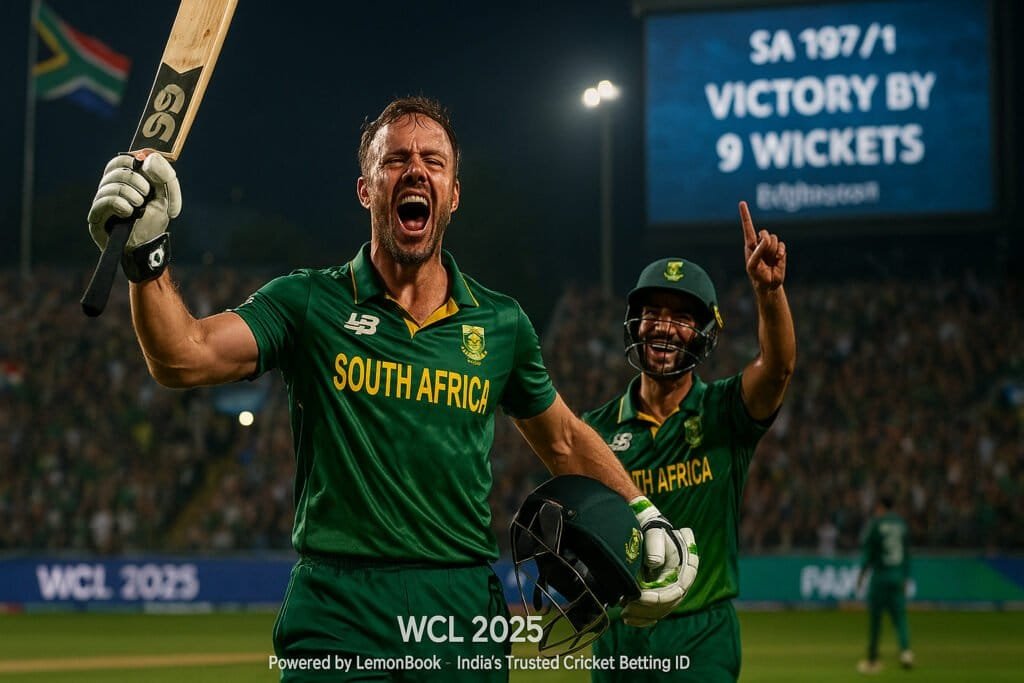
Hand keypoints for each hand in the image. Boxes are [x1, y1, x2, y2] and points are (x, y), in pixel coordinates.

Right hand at [88, 152, 180, 252]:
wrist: (147, 249)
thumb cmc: (153, 222)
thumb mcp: (166, 198)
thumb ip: (165, 176)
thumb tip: (149, 156)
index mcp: (123, 182)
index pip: (119, 160)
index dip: (131, 160)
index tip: (145, 170)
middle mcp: (108, 190)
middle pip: (114, 170)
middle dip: (134, 178)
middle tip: (146, 192)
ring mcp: (100, 203)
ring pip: (109, 185)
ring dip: (129, 194)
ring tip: (139, 206)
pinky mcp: (95, 218)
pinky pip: (103, 201)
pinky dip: (119, 203)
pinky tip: (128, 213)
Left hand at [624, 498, 699, 626]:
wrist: (649, 533)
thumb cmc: (653, 533)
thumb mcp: (655, 535)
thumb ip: (656, 546)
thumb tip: (654, 562)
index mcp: (686, 572)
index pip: (674, 592)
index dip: (657, 598)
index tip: (638, 597)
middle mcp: (681, 585)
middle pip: (666, 606)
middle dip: (646, 610)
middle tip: (626, 609)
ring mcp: (672, 591)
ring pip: (660, 612)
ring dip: (642, 616)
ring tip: (624, 614)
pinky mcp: (661, 596)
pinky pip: (655, 613)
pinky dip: (642, 618)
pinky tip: (629, 619)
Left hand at [739, 200, 785, 291]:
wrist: (768, 284)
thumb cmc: (757, 275)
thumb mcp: (753, 265)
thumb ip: (758, 251)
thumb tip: (765, 239)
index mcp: (750, 245)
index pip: (748, 227)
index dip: (745, 215)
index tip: (742, 203)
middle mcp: (760, 243)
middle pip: (764, 232)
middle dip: (766, 242)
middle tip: (764, 254)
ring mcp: (770, 246)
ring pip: (774, 238)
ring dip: (772, 250)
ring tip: (770, 260)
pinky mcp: (780, 250)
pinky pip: (781, 245)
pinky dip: (780, 252)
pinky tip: (778, 259)